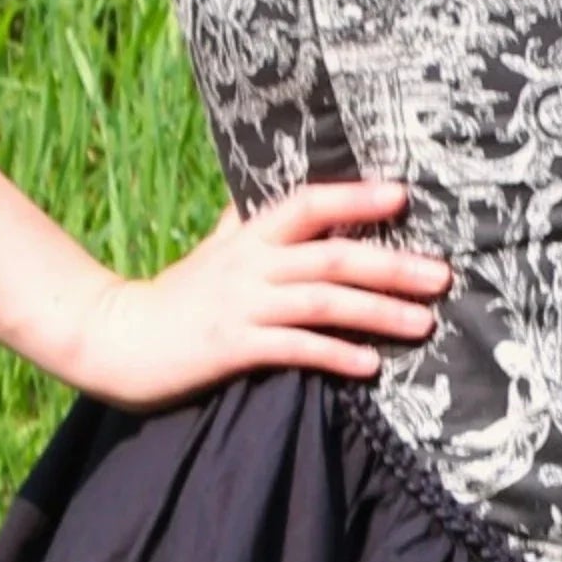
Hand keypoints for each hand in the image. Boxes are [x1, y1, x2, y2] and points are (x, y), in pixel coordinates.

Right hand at [67, 179, 449, 404]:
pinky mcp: (232, 347)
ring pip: (321, 302)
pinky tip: (368, 366)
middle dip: (391, 264)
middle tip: (442, 275)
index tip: (402, 195)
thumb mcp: (215, 251)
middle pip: (331, 255)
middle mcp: (251, 265)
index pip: (308, 203)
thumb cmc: (177, 297)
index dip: (355, 197)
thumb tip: (281, 196)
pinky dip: (334, 355)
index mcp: (249, 236)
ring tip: (422, 323)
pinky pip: (294, 349)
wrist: (119, 338)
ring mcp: (242, 306)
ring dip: (376, 312)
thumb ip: (249, 223)